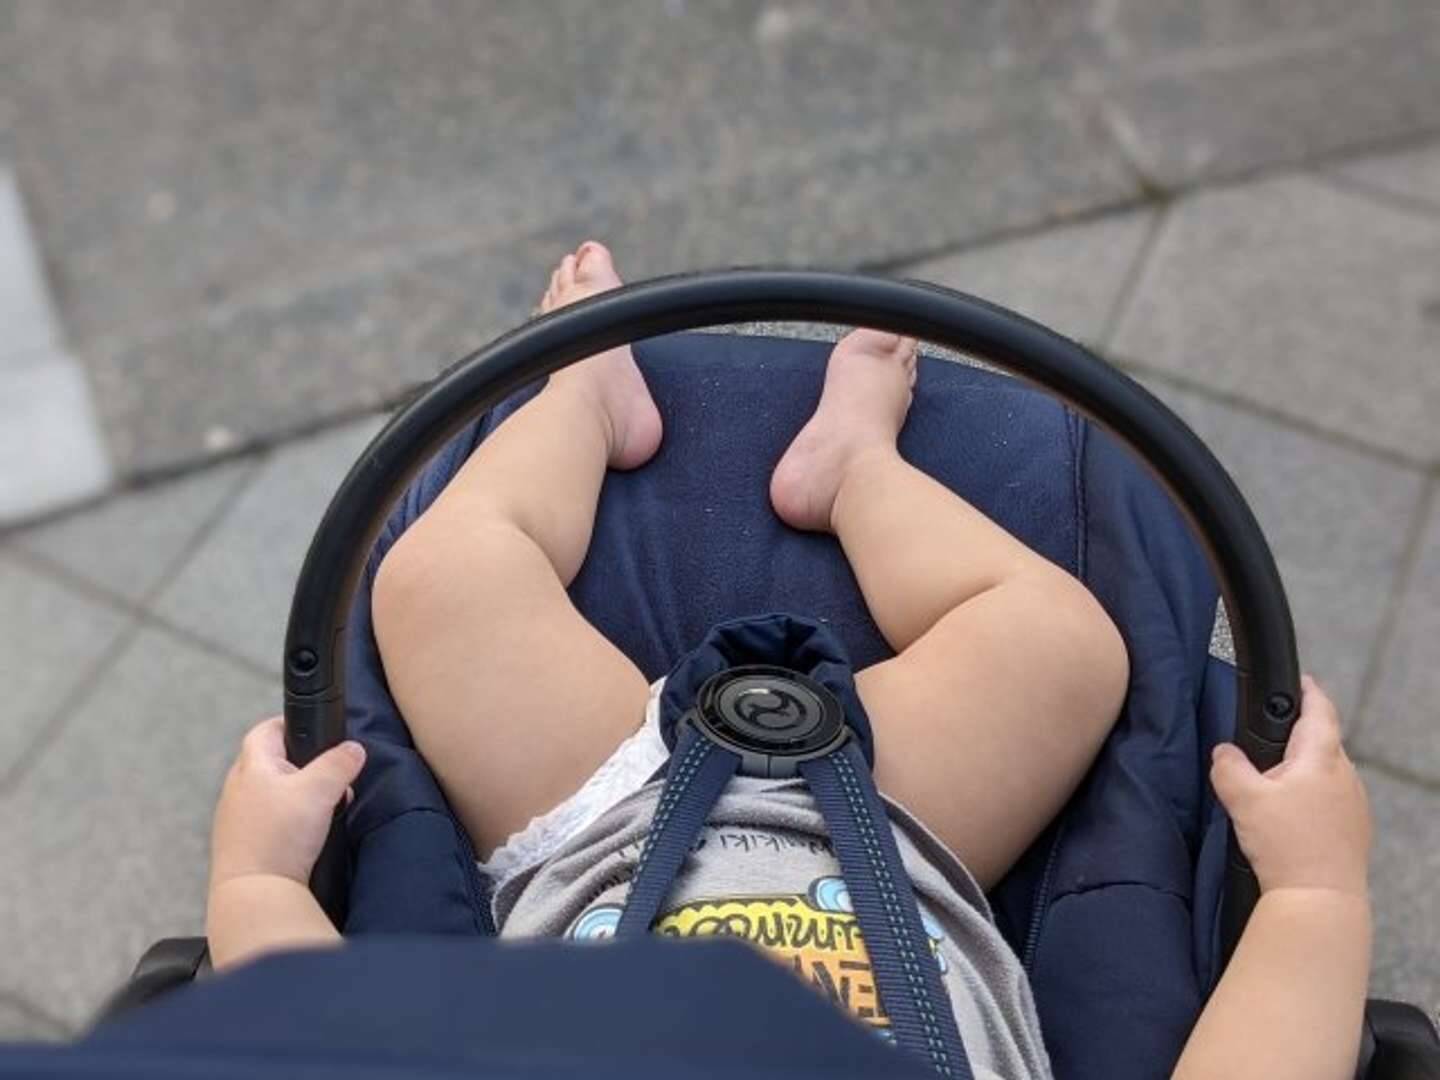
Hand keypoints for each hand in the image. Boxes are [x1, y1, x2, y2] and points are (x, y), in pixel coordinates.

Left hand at [210, 716, 365, 887]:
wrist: (254, 893)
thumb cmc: (280, 837)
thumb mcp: (320, 791)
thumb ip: (339, 765)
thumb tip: (354, 749)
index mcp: (251, 766)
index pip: (267, 729)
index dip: (292, 725)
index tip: (316, 732)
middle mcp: (237, 788)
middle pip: (271, 762)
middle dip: (303, 765)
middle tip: (329, 776)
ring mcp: (235, 818)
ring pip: (271, 793)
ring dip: (296, 796)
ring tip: (323, 809)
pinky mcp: (240, 843)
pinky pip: (267, 820)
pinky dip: (287, 820)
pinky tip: (304, 835)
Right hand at [1210, 675, 1370, 897]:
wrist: (1319, 899)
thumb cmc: (1286, 846)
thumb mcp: (1243, 799)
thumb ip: (1227, 766)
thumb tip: (1223, 752)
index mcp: (1321, 758)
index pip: (1320, 710)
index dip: (1308, 691)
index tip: (1299, 681)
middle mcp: (1346, 775)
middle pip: (1322, 742)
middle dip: (1296, 737)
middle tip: (1266, 741)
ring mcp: (1354, 803)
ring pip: (1326, 773)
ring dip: (1303, 771)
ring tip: (1272, 786)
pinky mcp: (1354, 829)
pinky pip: (1331, 799)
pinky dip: (1311, 798)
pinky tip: (1289, 817)